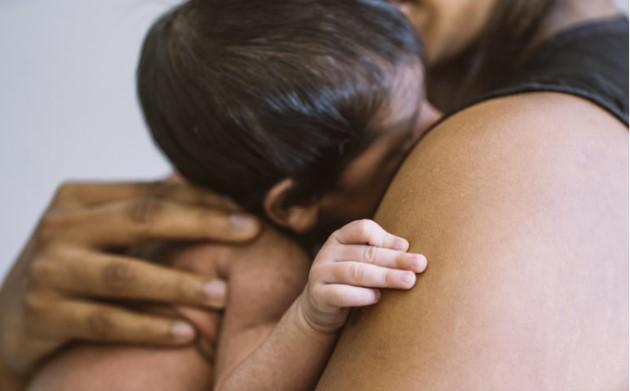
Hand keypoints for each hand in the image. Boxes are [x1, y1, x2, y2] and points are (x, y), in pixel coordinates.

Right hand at [0, 180, 259, 374]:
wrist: (2, 324)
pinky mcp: (43, 314)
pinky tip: (185, 333)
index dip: (203, 201)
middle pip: (144, 220)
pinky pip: (107, 322)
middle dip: (203, 225)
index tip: (245, 211)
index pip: (152, 193)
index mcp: (78, 198)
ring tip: (223, 293)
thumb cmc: (68, 271)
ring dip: (180, 285)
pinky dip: (149, 328)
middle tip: (251, 232)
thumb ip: (141, 209)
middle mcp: (61, 228)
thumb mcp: (96, 233)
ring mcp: (50, 271)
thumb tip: (202, 184)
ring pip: (126, 275)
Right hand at [298, 219, 426, 333]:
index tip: (406, 247)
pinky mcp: (318, 295)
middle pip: (365, 253)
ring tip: (408, 281)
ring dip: (385, 276)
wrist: (322, 311)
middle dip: (396, 259)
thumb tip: (405, 247)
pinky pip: (340, 294)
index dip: (385, 237)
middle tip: (421, 264)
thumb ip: (379, 253)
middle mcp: (327, 252)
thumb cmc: (351, 283)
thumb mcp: (362, 263)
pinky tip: (378, 298)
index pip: (362, 229)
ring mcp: (319, 273)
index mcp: (340, 238)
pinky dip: (361, 295)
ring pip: (356, 272)